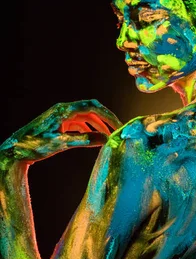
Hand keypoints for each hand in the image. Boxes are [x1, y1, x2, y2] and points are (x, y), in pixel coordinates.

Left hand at [0, 100, 121, 166]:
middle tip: (117, 130)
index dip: (108, 116)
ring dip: (98, 124)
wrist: (14, 151)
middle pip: (91, 109)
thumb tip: (105, 139)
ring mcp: (60, 116)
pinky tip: (93, 138)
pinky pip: (78, 122)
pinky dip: (88, 128)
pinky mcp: (58, 123)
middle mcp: (63, 110)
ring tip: (108, 136)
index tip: (118, 126)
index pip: (92, 107)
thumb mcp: (60, 144)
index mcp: (64, 110)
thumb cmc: (34, 146)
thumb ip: (83, 140)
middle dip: (105, 119)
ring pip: (85, 116)